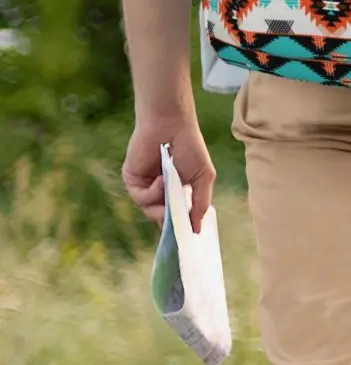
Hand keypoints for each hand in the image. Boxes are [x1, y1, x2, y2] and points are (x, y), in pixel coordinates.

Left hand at [123, 116, 214, 234]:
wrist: (171, 125)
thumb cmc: (191, 147)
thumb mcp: (203, 177)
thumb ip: (201, 204)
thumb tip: (197, 229)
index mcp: (177, 191)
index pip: (177, 216)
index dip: (181, 227)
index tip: (187, 238)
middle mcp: (160, 192)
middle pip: (162, 219)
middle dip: (171, 221)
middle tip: (178, 222)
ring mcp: (146, 187)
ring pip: (151, 211)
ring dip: (162, 204)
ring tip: (172, 188)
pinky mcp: (132, 181)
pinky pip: (141, 198)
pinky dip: (152, 193)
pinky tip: (161, 179)